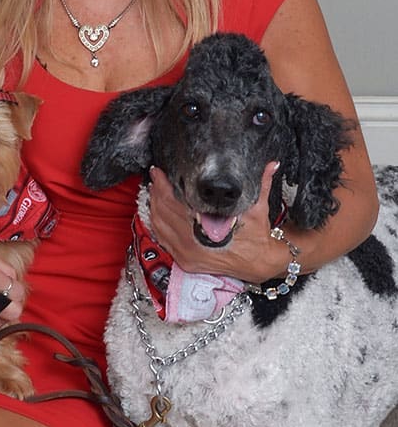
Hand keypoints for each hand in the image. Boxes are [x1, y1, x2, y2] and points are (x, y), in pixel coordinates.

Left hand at [148, 161, 289, 284]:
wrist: (259, 263)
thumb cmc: (256, 235)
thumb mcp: (258, 207)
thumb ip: (262, 183)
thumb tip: (272, 164)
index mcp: (206, 230)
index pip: (175, 203)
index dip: (164, 185)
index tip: (159, 172)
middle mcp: (193, 245)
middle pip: (163, 213)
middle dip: (156, 192)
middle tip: (155, 177)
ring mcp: (186, 255)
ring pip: (159, 227)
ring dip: (153, 207)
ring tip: (153, 190)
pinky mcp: (184, 262)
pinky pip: (163, 240)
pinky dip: (157, 225)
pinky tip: (156, 212)